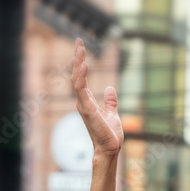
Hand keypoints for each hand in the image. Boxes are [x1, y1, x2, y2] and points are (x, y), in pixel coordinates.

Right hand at [72, 38, 123, 155]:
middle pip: (77, 75)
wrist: (110, 149)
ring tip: (80, 48)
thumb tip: (110, 88)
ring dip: (78, 64)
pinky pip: (81, 90)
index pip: (82, 78)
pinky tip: (85, 65)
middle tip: (79, 41)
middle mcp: (82, 101)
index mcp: (87, 101)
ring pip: (77, 80)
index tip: (82, 48)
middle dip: (77, 58)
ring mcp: (83, 105)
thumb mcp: (112, 113)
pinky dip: (82, 77)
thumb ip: (110, 101)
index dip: (81, 63)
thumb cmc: (110, 135)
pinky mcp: (87, 109)